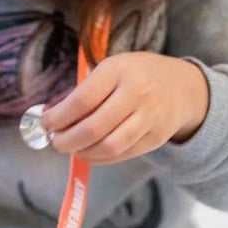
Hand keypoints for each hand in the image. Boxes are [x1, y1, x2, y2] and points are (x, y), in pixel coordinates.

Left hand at [40, 52, 208, 163]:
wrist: (182, 87)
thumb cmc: (135, 76)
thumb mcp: (112, 69)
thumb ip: (85, 91)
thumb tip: (51, 118)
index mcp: (118, 70)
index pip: (81, 100)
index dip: (58, 117)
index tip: (45, 123)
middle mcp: (136, 93)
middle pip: (93, 128)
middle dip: (66, 140)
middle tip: (55, 141)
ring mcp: (149, 118)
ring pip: (108, 146)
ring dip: (82, 152)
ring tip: (72, 147)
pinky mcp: (156, 138)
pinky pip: (122, 155)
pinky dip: (99, 158)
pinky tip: (89, 152)